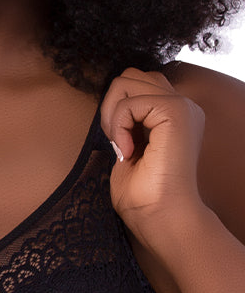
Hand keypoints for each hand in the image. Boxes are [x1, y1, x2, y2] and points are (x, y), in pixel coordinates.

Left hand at [99, 67, 206, 242]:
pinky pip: (130, 101)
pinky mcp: (176, 112)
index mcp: (171, 115)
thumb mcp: (126, 150)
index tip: (119, 144)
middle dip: (111, 105)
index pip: (134, 84)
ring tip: (122, 145)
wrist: (159, 218)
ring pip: (127, 79)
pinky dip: (119, 125)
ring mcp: (182, 106)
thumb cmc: (142, 197)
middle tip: (116, 141)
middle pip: (130, 75)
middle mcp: (181, 106)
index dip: (116, 110)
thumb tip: (110, 105)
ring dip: (113, 113)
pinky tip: (128, 151)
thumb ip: (124, 123)